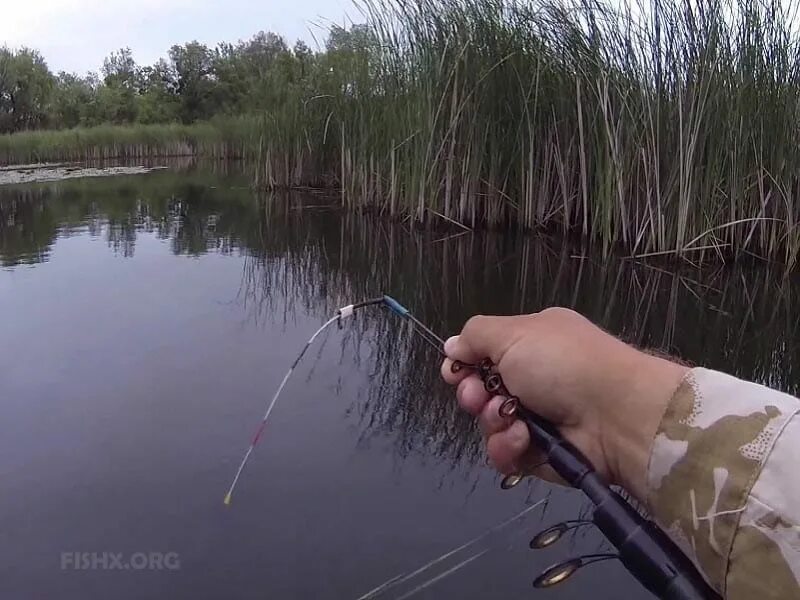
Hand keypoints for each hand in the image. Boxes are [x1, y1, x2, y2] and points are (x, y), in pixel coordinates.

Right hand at [440, 308, 687, 501]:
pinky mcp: (540, 453)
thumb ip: (475, 336)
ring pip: (489, 425)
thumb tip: (451, 347)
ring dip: (492, 422)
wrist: (616, 413)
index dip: (464, 365)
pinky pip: (506, 453)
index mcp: (531, 343)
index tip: (455, 372)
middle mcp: (533, 379)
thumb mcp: (514, 333)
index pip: (483, 355)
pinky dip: (508, 447)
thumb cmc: (563, 363)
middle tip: (479, 397)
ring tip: (511, 418)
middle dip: (472, 395)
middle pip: (480, 392)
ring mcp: (537, 418)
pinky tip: (523, 439)